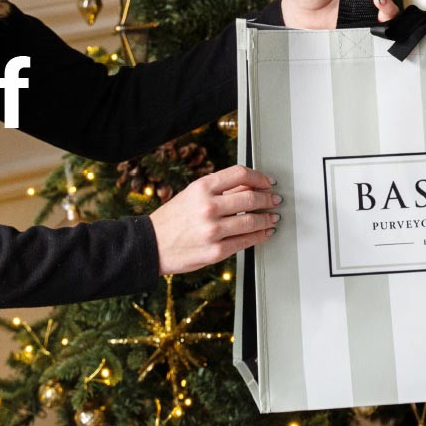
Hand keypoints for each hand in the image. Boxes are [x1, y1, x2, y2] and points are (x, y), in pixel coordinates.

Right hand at [150, 165, 280, 275]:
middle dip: (268, 199)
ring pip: (252, 221)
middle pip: (251, 197)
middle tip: (274, 200)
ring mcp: (213, 231)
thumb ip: (220, 190)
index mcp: (201, 188)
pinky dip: (260, 236)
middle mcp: (208, 207)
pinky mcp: (216, 252)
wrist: (151, 246)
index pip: (240, 174)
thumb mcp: (191, 195)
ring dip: (268, 219)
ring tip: (272, 218)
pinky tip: (264, 233)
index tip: (267, 182)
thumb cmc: (172, 219)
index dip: (259, 177)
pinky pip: (245, 241)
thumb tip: (249, 185)